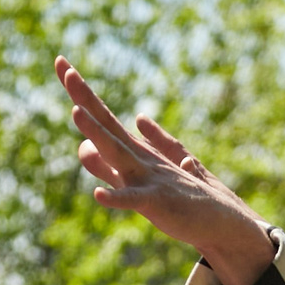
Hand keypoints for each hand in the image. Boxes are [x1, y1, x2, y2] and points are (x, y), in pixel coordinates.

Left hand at [55, 57, 273, 284]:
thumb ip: (109, 165)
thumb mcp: (137, 181)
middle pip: (107, 124)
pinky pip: (134, 200)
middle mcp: (140, 158)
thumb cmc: (182, 201)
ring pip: (118, 153)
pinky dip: (117, 197)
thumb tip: (81, 147)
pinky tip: (98, 195)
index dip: (81, 94)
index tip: (61, 64)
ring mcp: (150, 177)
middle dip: (85, 97)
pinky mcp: (158, 203)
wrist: (222, 220)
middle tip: (64, 67)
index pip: (103, 118)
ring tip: (75, 112)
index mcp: (134, 152)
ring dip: (97, 134)